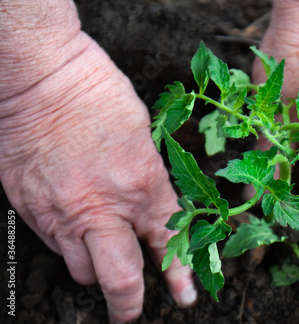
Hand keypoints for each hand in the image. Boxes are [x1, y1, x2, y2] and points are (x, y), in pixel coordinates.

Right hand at [0, 33, 195, 321]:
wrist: (40, 79)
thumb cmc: (96, 95)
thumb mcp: (142, 136)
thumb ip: (149, 179)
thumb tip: (154, 204)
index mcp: (142, 186)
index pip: (168, 244)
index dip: (180, 277)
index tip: (185, 295)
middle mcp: (103, 209)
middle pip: (121, 281)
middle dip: (130, 304)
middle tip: (133, 310)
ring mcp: (62, 214)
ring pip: (82, 272)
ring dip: (97, 273)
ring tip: (103, 260)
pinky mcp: (31, 210)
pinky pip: (53, 247)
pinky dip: (69, 248)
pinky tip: (75, 232)